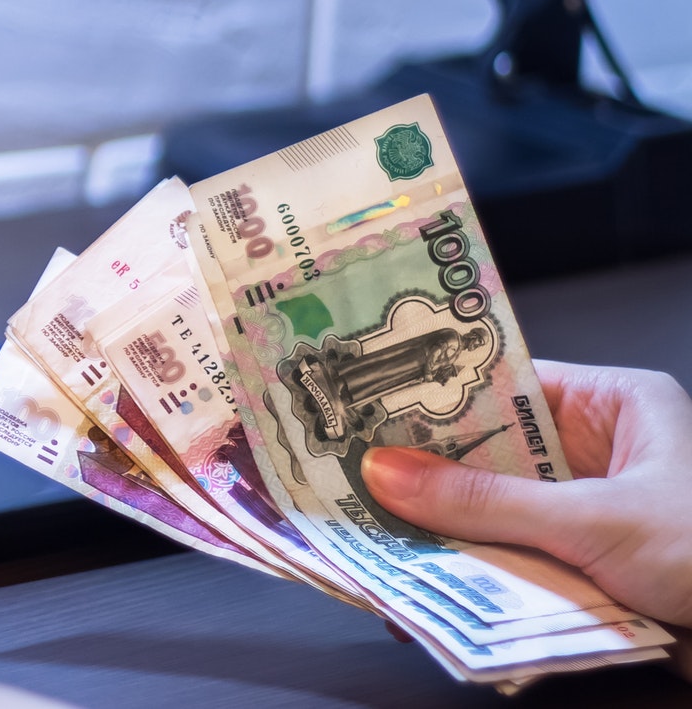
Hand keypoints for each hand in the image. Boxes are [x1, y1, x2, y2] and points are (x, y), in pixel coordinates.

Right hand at [361, 360, 691, 627]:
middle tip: (345, 477)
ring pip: (493, 510)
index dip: (432, 395)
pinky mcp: (585, 569)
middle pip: (489, 452)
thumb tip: (386, 473)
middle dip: (424, 471)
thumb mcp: (597, 522)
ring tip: (368, 533)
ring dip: (441, 528)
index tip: (360, 405)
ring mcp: (592, 514)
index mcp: (617, 406)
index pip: (502, 382)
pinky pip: (511, 560)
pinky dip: (470, 572)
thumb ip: (487, 501)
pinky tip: (419, 582)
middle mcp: (602, 453)